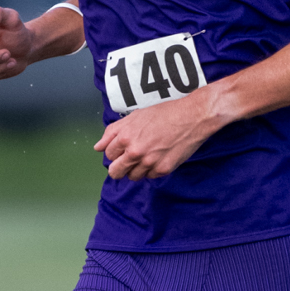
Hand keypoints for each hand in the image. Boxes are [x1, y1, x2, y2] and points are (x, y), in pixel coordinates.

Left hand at [94, 89, 220, 179]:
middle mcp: (135, 151)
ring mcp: (149, 162)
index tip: (121, 150)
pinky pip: (149, 177)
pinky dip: (151, 170)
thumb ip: (113, 132)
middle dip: (119, 168)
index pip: (109, 154)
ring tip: (146, 157)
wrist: (192, 117)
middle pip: (116, 172)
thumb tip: (98, 147)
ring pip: (133, 176)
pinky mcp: (163, 169)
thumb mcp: (135, 117)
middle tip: (127, 162)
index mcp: (125, 137)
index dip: (114, 152)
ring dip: (136, 169)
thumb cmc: (164, 113)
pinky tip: (158, 158)